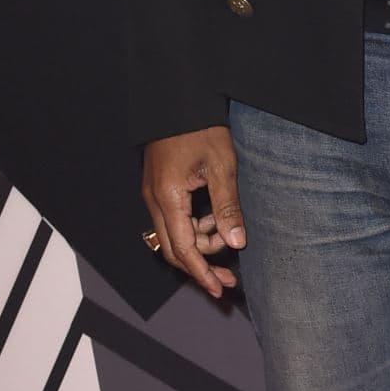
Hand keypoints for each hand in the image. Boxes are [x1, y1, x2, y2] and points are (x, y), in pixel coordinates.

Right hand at [142, 125, 244, 295]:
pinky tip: (215, 220)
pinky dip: (194, 228)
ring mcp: (153, 195)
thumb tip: (236, 243)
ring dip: (200, 244)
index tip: (219, 290)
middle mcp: (154, 201)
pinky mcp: (158, 188)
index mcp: (168, 198)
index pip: (184, 249)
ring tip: (229, 235)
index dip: (201, 274)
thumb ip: (227, 207)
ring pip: (173, 235)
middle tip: (229, 278)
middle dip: (201, 267)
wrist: (177, 99)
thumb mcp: (222, 166)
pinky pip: (173, 220)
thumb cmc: (200, 128)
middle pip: (174, 249)